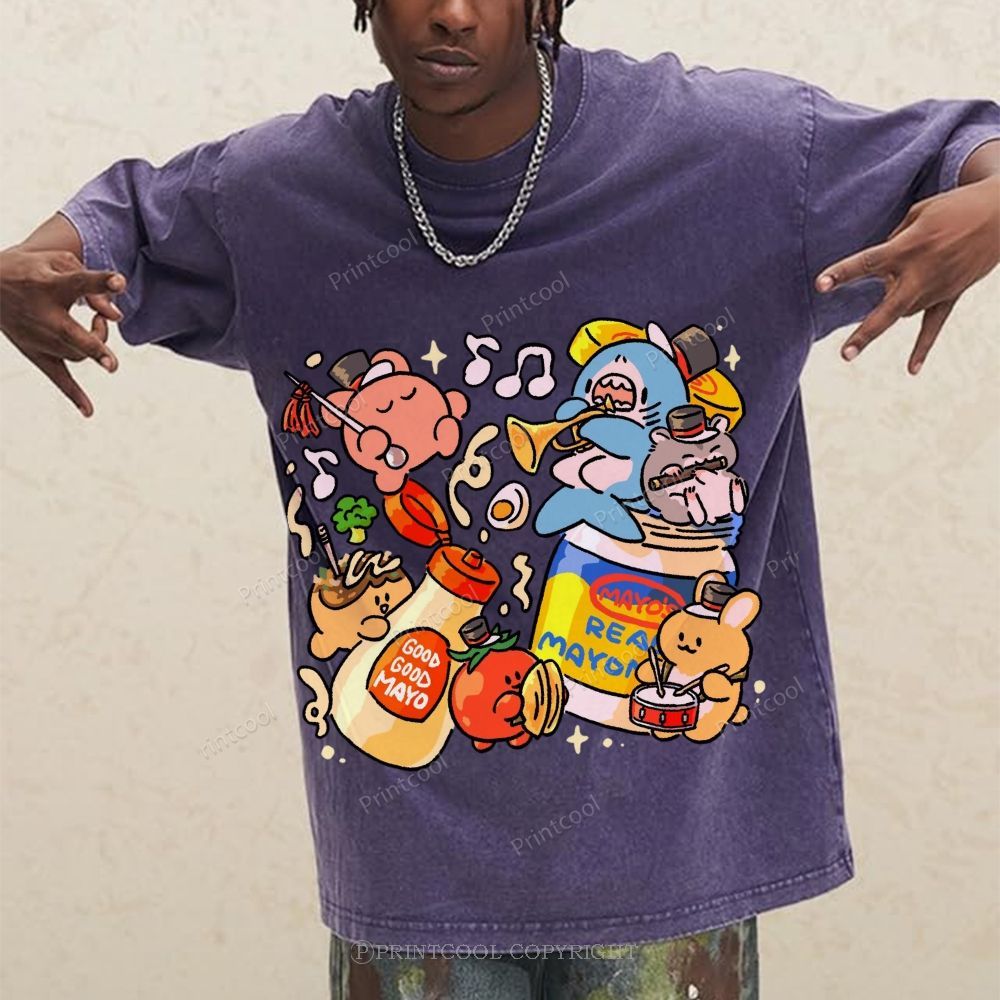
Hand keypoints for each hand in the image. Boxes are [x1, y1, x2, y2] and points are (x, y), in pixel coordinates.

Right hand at [1, 246, 125, 415]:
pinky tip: (89, 412)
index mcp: (50, 285)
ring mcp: (38, 338)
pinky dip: (74, 395)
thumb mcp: (58, 262)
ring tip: (97, 326)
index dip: (100, 282)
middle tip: (111, 362)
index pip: (78, 283)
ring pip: (77, 353)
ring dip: (97, 347)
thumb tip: (116, 316)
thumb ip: (93, 284)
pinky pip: (57, 378)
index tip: (119, 281)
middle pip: (71, 333)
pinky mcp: (36, 353)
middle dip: (94, 345)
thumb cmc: (32, 270)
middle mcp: (43, 315)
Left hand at [815, 176, 999, 372]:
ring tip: (903, 276)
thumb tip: (879, 271)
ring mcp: (938, 287)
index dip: (842, 273)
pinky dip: (923, 347)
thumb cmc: (954, 207)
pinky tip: (911, 370)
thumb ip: (893, 241)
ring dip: (892, 303)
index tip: (820, 285)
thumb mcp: (918, 213)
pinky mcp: (952, 294)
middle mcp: (921, 271)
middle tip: (845, 354)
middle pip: (887, 309)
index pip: (868, 262)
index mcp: (909, 246)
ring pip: (902, 311)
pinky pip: (934, 326)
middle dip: (866, 333)